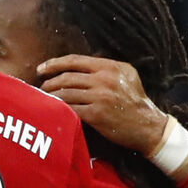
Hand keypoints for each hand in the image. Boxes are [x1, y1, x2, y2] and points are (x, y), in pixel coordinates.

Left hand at [38, 55, 167, 154]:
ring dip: (51, 97)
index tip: (41, 69)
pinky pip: (70, 109)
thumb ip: (105, 68)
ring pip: (65, 93)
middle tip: (40, 88)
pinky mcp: (96, 114)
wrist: (147, 126)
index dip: (54, 63)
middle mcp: (104, 79)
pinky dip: (59, 109)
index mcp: (110, 67)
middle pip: (66, 77)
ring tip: (44, 99)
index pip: (75, 60)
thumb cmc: (135, 101)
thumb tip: (78, 65)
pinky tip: (53, 110)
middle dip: (49, 83)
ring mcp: (100, 97)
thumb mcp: (126, 76)